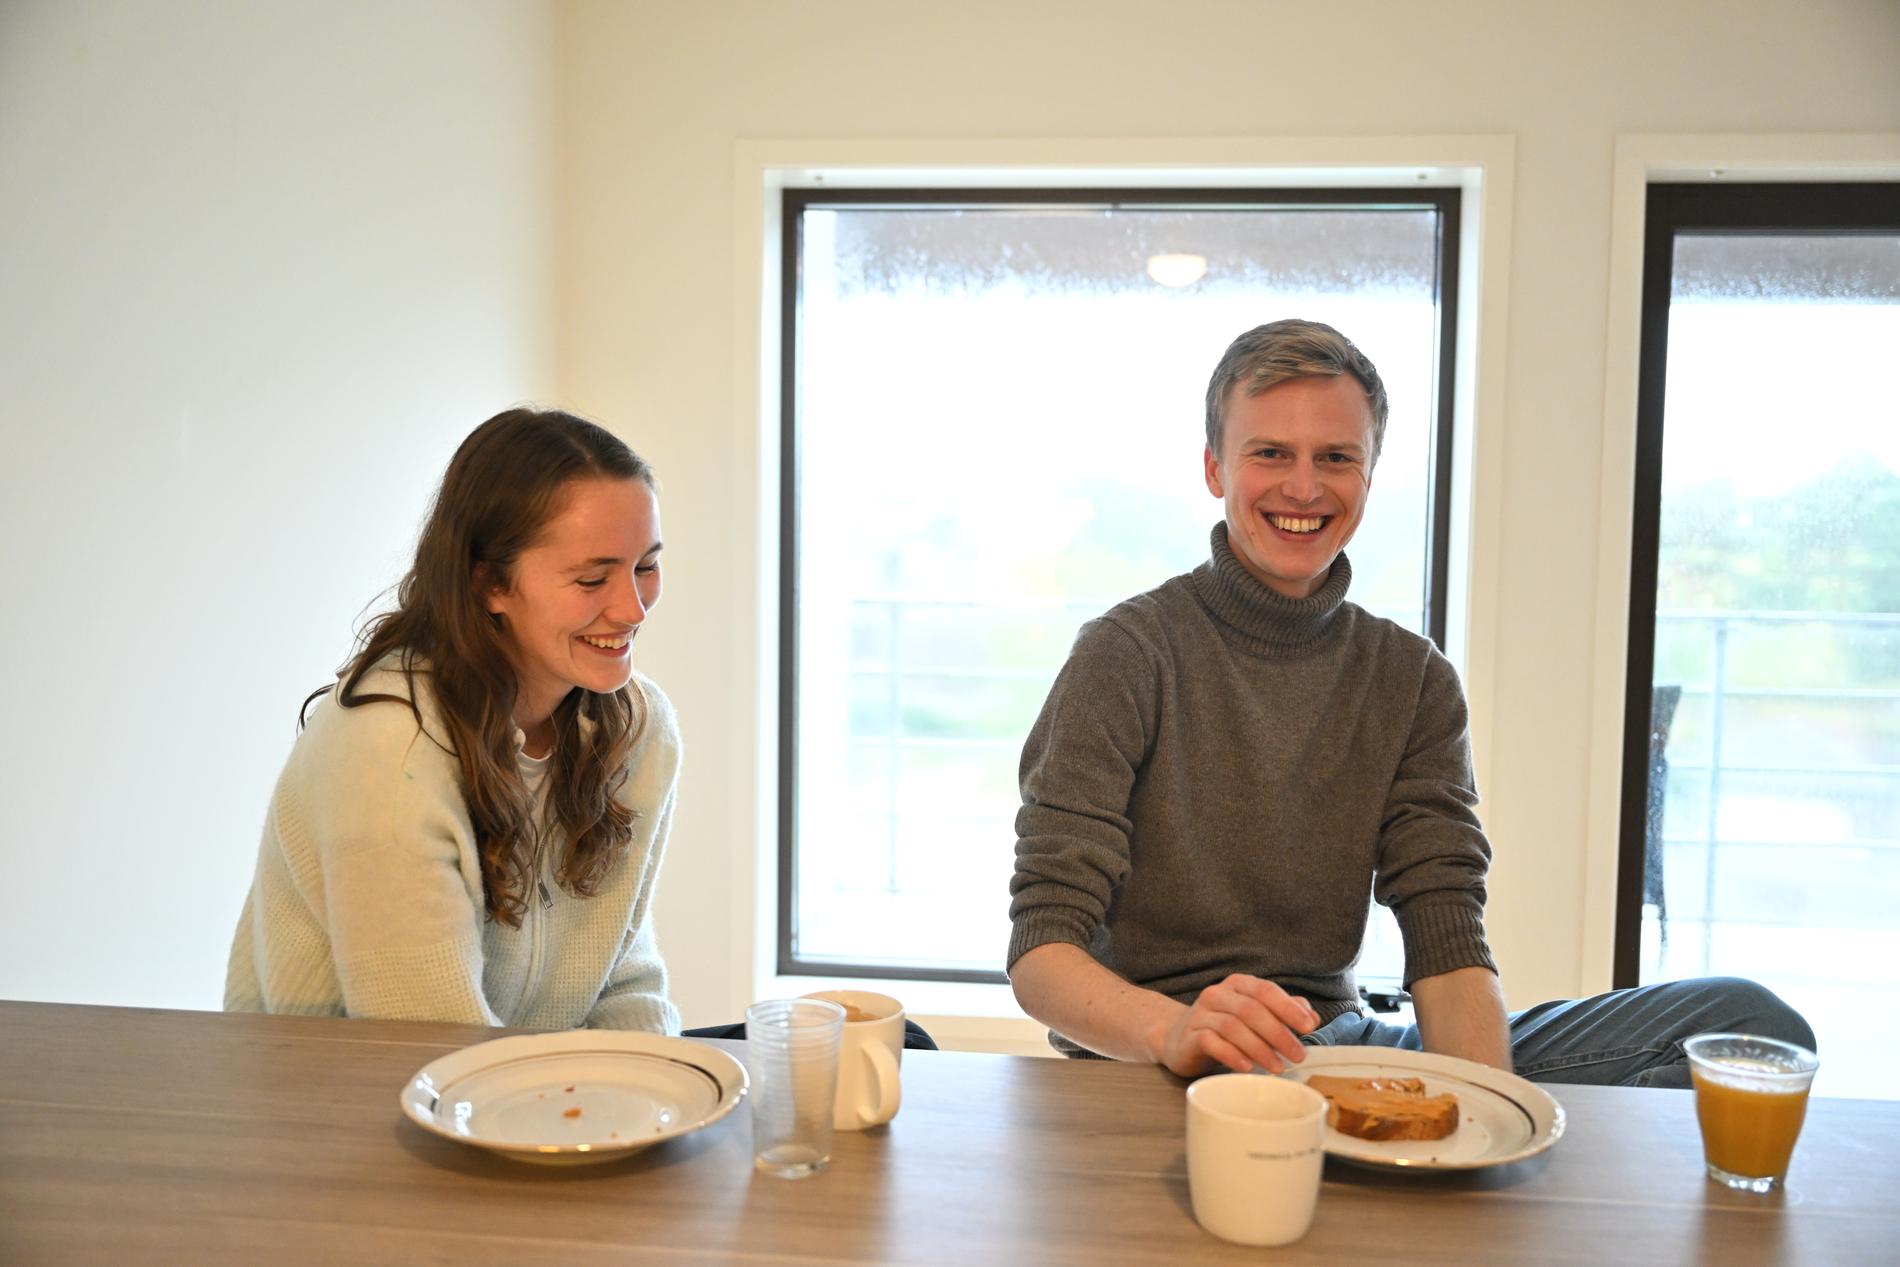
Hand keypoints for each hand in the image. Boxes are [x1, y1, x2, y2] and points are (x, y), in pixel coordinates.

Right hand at [1146, 974, 1320, 1077]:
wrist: (1176, 1037)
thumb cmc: (1223, 1026)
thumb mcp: (1253, 1015)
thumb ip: (1281, 1012)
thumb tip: (1311, 1017)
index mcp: (1238, 984)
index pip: (1266, 990)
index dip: (1288, 1008)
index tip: (1309, 1027)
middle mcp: (1217, 994)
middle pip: (1251, 1009)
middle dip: (1278, 1033)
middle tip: (1298, 1055)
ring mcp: (1200, 1014)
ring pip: (1233, 1027)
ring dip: (1259, 1048)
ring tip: (1277, 1067)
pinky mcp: (1189, 1037)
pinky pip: (1211, 1042)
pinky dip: (1232, 1055)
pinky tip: (1247, 1067)